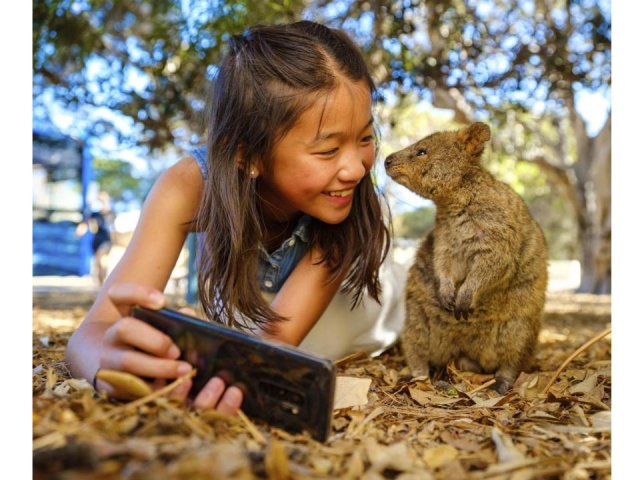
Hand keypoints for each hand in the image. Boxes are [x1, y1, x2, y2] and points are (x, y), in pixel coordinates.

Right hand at [95, 283, 242, 413]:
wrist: (111, 369)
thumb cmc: (145, 343)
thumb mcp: (155, 328)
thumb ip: (173, 319)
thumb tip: (189, 316)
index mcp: (122, 315)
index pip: (119, 294)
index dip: (139, 294)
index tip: (162, 301)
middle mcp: (111, 336)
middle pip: (125, 328)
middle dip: (155, 340)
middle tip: (177, 350)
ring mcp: (107, 361)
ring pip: (127, 362)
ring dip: (159, 367)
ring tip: (184, 370)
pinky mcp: (110, 386)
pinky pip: (131, 389)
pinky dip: (153, 389)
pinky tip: (170, 387)